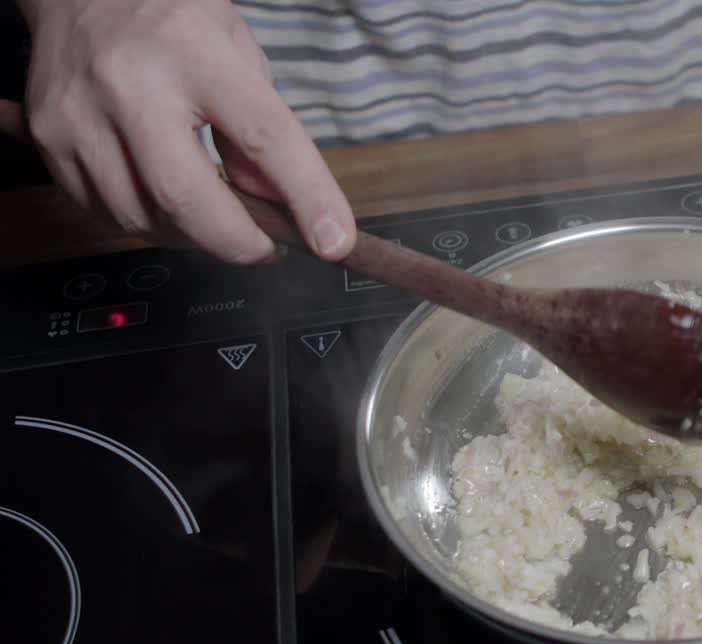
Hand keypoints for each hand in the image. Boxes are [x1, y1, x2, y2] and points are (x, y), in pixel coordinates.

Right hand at [7, 0, 355, 263]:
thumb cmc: (172, 20)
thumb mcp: (238, 53)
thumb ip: (265, 129)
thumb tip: (285, 205)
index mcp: (193, 51)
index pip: (264, 136)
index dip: (306, 196)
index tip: (333, 241)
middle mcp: (129, 84)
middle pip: (187, 197)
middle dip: (237, 241)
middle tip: (266, 246)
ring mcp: (80, 116)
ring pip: (143, 218)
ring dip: (193, 235)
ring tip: (217, 216)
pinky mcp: (49, 141)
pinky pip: (106, 213)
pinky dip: (149, 223)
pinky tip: (168, 201)